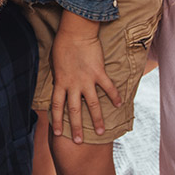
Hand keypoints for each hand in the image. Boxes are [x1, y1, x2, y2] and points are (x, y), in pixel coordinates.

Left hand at [49, 10, 121, 143]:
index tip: (59, 133)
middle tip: (79, 142)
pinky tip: (119, 104)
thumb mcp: (55, 63)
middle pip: (74, 110)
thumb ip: (59, 76)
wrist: (75, 32)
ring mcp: (86, 80)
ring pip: (92, 104)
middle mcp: (73, 84)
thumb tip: (59, 84)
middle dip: (77, 128)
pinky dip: (114, 96)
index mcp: (60, 82)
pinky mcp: (98, 72)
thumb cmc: (62, 44)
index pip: (57, 106)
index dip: (57, 120)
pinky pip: (108, 87)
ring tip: (101, 132)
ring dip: (97, 119)